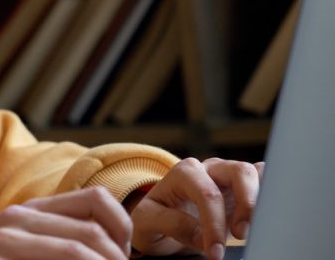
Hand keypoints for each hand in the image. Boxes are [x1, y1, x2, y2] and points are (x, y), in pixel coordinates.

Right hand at [0, 187, 131, 259]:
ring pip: (79, 249)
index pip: (99, 201)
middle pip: (96, 227)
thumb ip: (55, 243)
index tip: (124, 259)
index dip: (124, 230)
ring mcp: (6, 235)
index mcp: (34, 210)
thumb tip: (113, 255)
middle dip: (119, 258)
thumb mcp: (23, 249)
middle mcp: (22, 216)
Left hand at [129, 157, 264, 259]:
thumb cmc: (152, 220)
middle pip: (240, 172)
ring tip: (255, 229)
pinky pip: (265, 181)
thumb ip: (171, 223)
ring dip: (262, 201)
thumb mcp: (147, 222)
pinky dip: (274, 192)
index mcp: (184, 173)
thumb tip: (202, 235)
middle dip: (247, 205)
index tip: (215, 252)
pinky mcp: (244, 189)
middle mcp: (209, 169)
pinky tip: (274, 210)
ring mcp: (229, 177)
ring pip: (256, 174)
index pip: (207, 194)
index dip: (214, 225)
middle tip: (241, 236)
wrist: (159, 224)